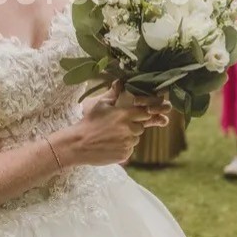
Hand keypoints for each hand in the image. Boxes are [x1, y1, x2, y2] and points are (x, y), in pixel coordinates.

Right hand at [54, 85, 170, 167]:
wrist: (78, 144)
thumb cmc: (89, 122)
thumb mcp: (100, 105)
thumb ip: (114, 93)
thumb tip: (120, 81)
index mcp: (125, 115)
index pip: (145, 113)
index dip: (149, 112)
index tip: (158, 111)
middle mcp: (129, 129)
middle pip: (140, 127)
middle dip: (133, 126)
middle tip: (117, 126)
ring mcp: (128, 143)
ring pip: (135, 139)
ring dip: (128, 137)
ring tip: (111, 136)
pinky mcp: (125, 155)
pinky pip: (129, 150)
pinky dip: (122, 148)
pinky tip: (109, 145)